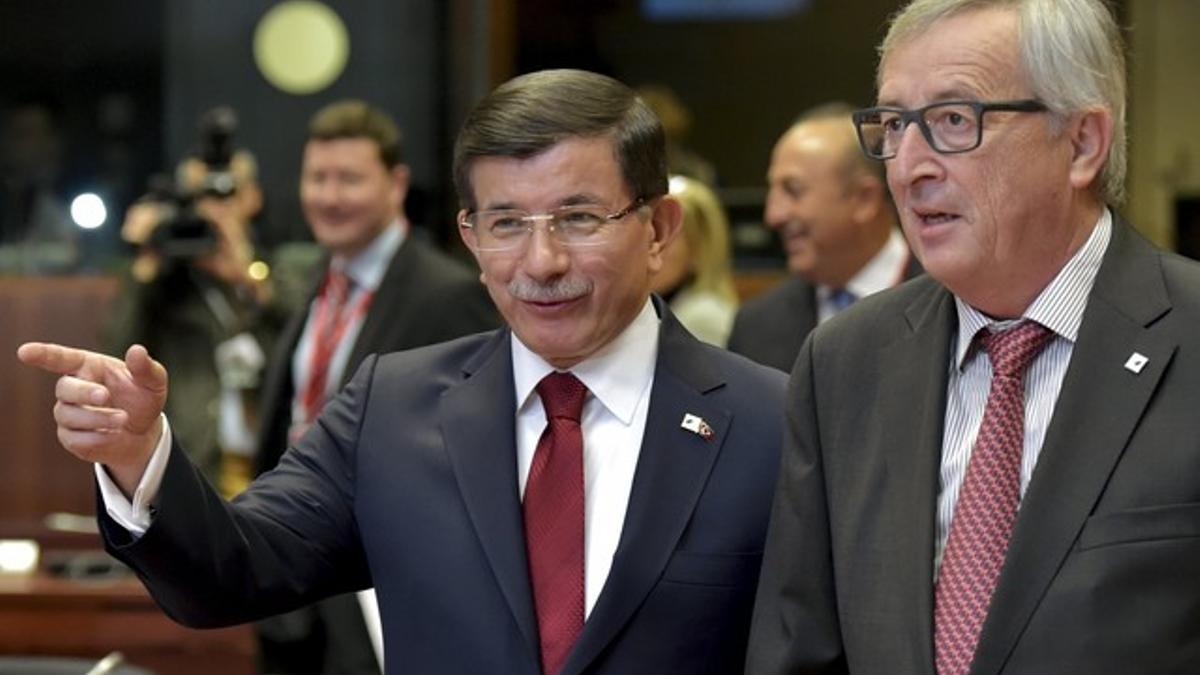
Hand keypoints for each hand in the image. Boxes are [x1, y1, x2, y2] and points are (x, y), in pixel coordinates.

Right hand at [16, 342, 168, 494]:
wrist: (143, 433)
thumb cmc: (143, 399)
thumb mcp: (153, 382)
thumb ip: (145, 368)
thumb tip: (137, 350)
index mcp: (89, 367)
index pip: (61, 358)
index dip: (42, 355)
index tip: (25, 352)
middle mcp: (73, 387)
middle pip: (64, 388)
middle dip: (83, 392)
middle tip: (105, 396)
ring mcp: (68, 413)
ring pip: (69, 415)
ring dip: (98, 418)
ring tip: (123, 418)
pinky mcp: (70, 437)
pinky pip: (76, 439)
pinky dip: (98, 437)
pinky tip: (114, 434)